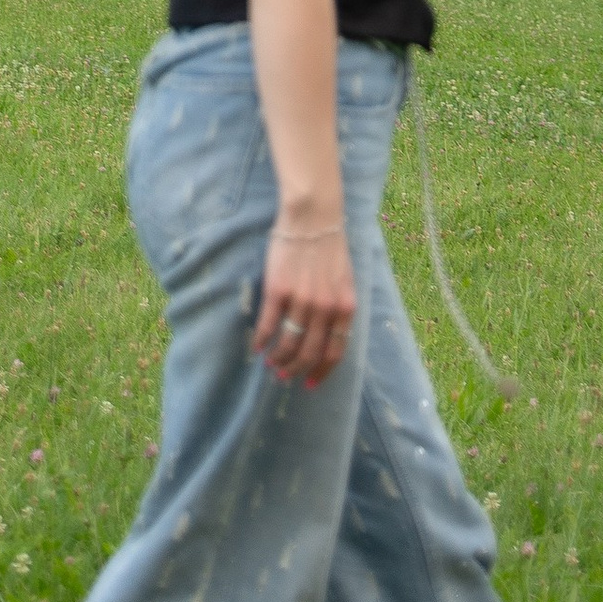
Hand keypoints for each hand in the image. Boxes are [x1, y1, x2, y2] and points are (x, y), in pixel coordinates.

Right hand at [252, 223, 354, 386]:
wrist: (312, 217)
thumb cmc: (329, 247)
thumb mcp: (344, 281)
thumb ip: (338, 309)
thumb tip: (325, 336)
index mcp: (345, 308)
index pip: (335, 353)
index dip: (321, 373)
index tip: (310, 384)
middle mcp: (325, 309)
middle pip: (310, 353)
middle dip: (296, 371)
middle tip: (284, 377)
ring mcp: (301, 300)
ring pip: (288, 343)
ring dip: (278, 359)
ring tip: (271, 364)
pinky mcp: (278, 290)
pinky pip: (268, 325)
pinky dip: (261, 340)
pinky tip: (257, 346)